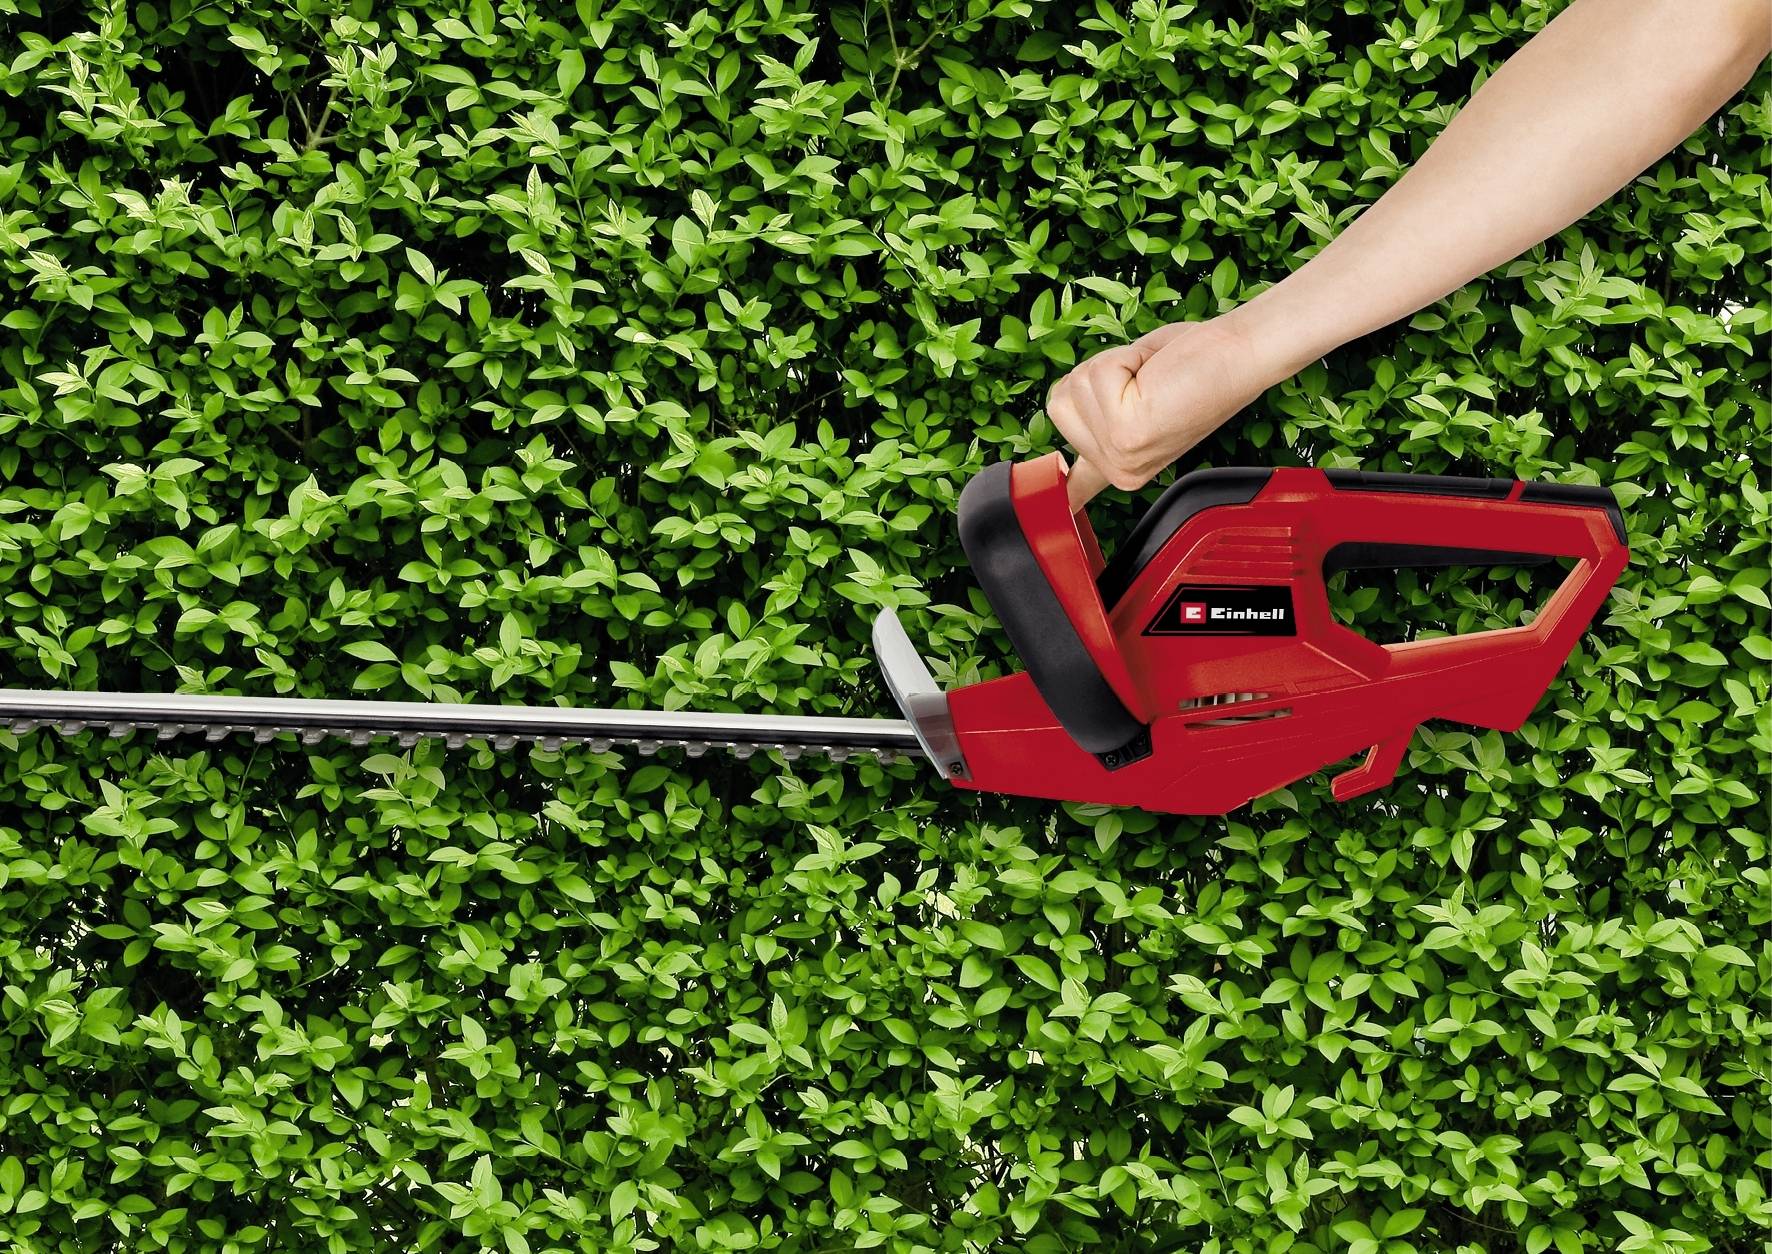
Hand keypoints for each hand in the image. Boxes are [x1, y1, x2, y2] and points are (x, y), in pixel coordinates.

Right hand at [1045, 315, 1266, 499]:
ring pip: (1073, 388)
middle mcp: (1121, 470)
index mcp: (1124, 466)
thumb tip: (1062, 410)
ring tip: (1150, 380)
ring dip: (1111, 367)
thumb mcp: (1137, 400)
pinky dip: (1122, 359)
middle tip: (1145, 383)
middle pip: (1060, 405)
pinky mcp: (1125, 432)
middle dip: (1098, 378)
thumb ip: (1100, 419)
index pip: (1075, 489)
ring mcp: (1121, 456)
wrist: (1239, 356)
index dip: (1059, 494)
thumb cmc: (1198, 368)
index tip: (1056, 511)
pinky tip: (1152, 376)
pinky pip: (1094, 375)